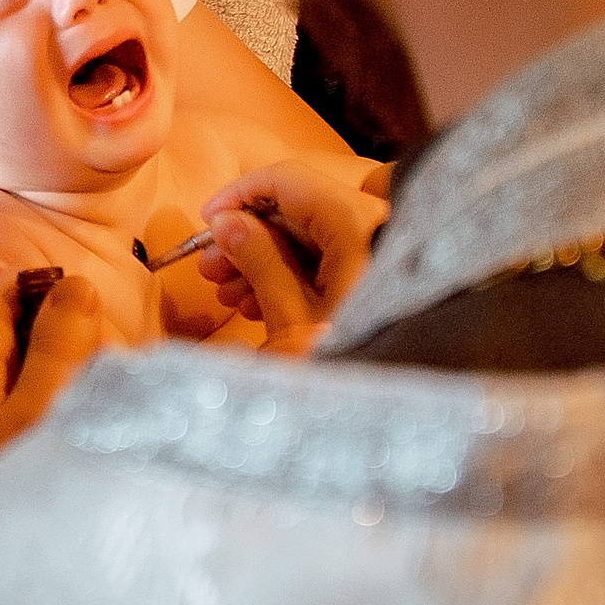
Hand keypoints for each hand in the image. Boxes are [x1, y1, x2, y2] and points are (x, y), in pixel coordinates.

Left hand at [0, 264, 101, 536]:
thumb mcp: (37, 411)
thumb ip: (57, 343)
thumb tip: (75, 286)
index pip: (18, 286)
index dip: (63, 299)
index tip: (97, 337)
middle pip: (23, 323)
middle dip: (69, 344)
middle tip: (96, 387)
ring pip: (24, 364)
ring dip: (63, 380)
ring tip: (84, 419)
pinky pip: (14, 400)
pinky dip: (45, 407)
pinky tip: (65, 437)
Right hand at [197, 161, 388, 354]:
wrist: (397, 423)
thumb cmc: (351, 368)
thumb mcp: (291, 316)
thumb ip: (258, 261)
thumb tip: (225, 224)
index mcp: (357, 225)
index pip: (286, 181)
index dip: (239, 195)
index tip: (206, 220)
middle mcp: (374, 228)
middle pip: (297, 210)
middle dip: (248, 236)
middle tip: (211, 267)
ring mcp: (379, 253)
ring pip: (309, 237)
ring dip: (264, 260)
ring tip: (228, 294)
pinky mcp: (377, 279)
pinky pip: (327, 261)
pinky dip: (291, 275)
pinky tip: (259, 304)